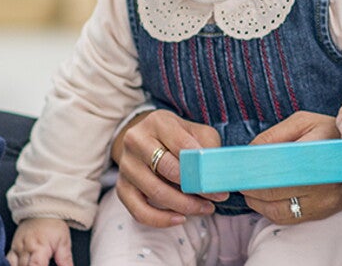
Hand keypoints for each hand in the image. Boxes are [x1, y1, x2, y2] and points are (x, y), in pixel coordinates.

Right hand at [7, 218, 71, 265]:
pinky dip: (12, 265)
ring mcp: (17, 248)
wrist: (42, 211)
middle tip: (41, 264)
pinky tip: (19, 265)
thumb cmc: (53, 225)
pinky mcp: (12, 248)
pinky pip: (8, 261)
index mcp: (40, 247)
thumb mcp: (64, 241)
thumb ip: (65, 258)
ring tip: (32, 264)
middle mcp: (26, 249)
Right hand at [112, 109, 227, 227]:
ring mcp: (126, 165)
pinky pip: (139, 211)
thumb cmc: (178, 136)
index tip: (220, 184)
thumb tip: (216, 171)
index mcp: (157, 122)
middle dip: (195, 188)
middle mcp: (136, 141)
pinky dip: (161, 219)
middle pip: (168, 170)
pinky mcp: (121, 186)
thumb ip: (208, 146)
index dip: (203, 167)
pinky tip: (181, 218)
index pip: (182, 146)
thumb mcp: (196, 131)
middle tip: (216, 198)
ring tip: (205, 208)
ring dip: (184, 205)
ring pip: (155, 192)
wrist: (147, 139)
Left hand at [241, 111, 341, 224]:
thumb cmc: (332, 135)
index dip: (253, 171)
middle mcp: (322, 181)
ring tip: (250, 188)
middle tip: (239, 179)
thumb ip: (275, 134)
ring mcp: (323, 202)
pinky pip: (289, 218)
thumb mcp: (305, 122)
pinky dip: (271, 210)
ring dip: (258, 202)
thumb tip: (250, 151)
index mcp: (317, 152)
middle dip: (251, 188)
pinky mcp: (321, 213)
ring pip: (278, 211)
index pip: (276, 167)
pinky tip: (266, 198)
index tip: (239, 168)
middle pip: (273, 192)